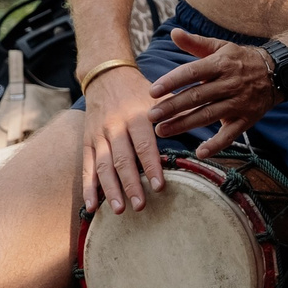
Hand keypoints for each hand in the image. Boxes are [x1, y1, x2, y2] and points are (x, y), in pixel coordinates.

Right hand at [81, 67, 165, 214]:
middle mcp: (116, 127)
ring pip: (103, 166)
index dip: (151, 166)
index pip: (144, 145)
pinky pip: (87, 167)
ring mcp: (99, 136)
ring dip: (110, 190)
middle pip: (122, 159)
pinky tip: (92, 206)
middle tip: (140, 206)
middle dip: (131, 184)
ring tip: (119, 210)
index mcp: (137, 116)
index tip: (159, 187)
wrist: (106, 77)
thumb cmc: (139, 92)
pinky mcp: (87, 142)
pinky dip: (88, 188)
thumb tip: (200, 127)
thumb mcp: (158, 98)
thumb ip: (176, 115)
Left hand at [149, 30, 279, 156]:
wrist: (276, 72)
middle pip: (197, 97)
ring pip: (208, 116)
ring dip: (184, 125)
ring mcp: (238, 103)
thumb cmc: (240, 60)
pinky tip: (199, 153)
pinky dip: (216, 145)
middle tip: (150, 116)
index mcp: (221, 64)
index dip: (172, 82)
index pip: (192, 73)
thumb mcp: (220, 47)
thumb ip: (195, 43)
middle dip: (172, 107)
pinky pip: (230, 135)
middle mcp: (229, 84)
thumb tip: (173, 32)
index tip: (152, 92)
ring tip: (162, 131)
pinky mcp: (246, 120)